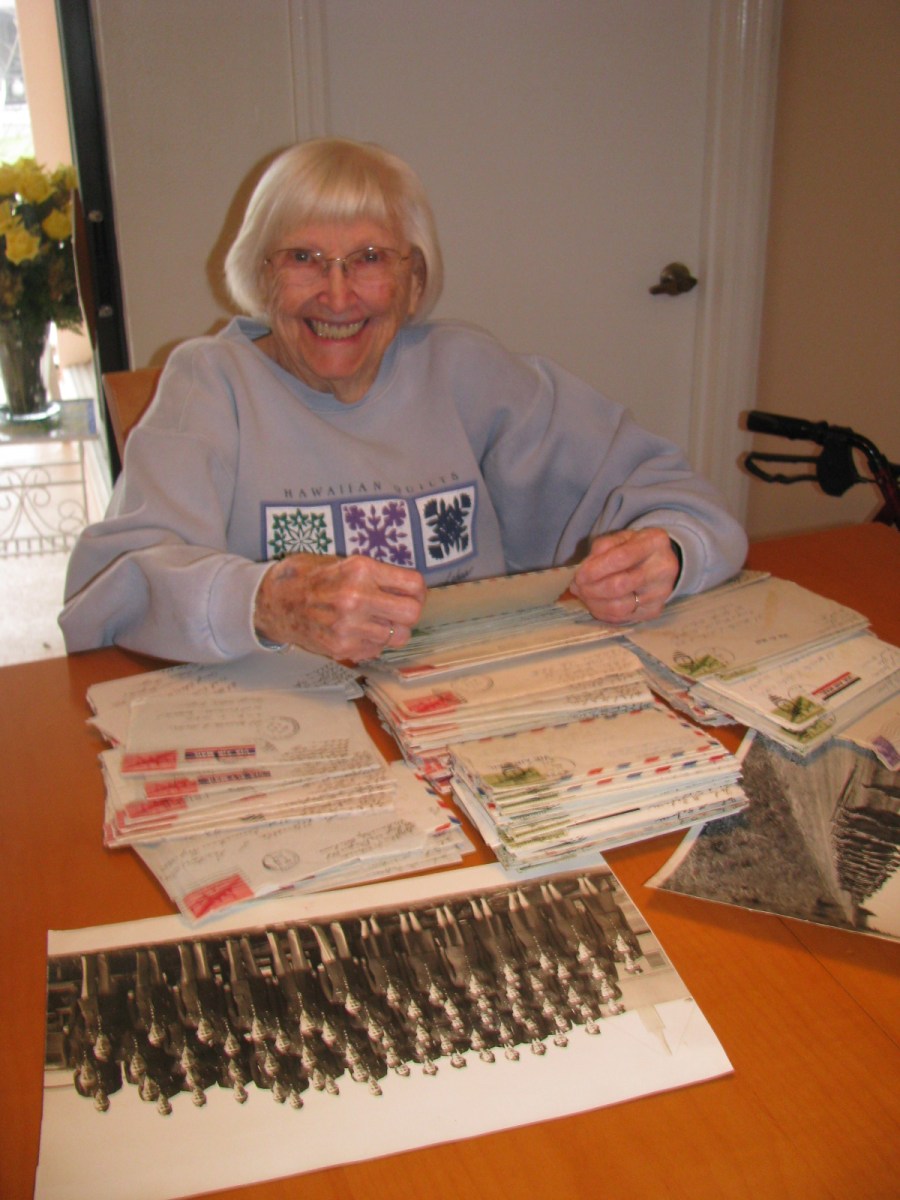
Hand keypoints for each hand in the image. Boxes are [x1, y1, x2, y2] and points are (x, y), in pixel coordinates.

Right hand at [254, 553, 425, 661]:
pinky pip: (378, 648)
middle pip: (412, 613)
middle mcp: (357, 598)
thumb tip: (408, 587)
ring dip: (392, 629)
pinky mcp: (343, 648)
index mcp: (360, 570)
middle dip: (409, 611)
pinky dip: (374, 641)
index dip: (417, 590)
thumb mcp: (342, 562)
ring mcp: (350, 627)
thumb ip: (375, 574)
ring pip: (398, 636)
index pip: (413, 584)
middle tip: (399, 608)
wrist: (272, 602)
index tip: (413, 592)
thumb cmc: (307, 577)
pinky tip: (358, 630)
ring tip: (374, 619)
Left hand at [570, 528, 678, 623]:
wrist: (661, 562)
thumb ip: (601, 549)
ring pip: (620, 606)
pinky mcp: (655, 610)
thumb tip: (582, 573)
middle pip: (620, 585)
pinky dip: (602, 612)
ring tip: (584, 595)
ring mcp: (661, 592)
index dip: (595, 569)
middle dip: (591, 589)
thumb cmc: (636, 547)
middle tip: (578, 587)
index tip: (579, 575)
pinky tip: (595, 603)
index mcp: (655, 542)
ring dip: (594, 603)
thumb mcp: (621, 538)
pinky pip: (622, 618)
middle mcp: (663, 568)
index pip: (621, 558)